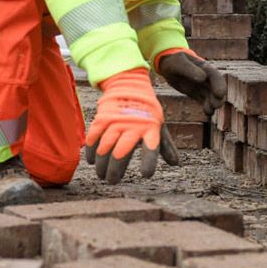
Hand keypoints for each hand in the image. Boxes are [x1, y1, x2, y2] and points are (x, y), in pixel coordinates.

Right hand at [84, 68, 179, 183]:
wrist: (130, 86)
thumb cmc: (146, 111)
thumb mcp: (158, 125)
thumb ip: (165, 146)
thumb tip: (176, 164)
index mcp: (150, 128)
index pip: (152, 147)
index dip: (148, 161)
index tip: (146, 174)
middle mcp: (133, 125)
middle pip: (122, 152)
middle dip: (115, 169)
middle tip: (112, 181)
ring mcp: (116, 121)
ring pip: (106, 147)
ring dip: (102, 163)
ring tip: (101, 174)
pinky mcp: (102, 118)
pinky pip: (94, 137)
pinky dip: (91, 150)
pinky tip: (91, 161)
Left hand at [157, 49, 226, 115]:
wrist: (168, 65)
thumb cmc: (173, 61)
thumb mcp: (179, 63)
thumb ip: (190, 70)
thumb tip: (203, 78)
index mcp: (205, 67)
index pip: (215, 76)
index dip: (219, 85)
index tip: (219, 94)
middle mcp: (207, 77)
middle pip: (216, 88)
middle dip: (218, 97)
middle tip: (215, 106)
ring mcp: (202, 86)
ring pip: (212, 96)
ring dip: (213, 104)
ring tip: (209, 111)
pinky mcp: (197, 94)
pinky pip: (204, 101)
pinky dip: (207, 107)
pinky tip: (207, 113)